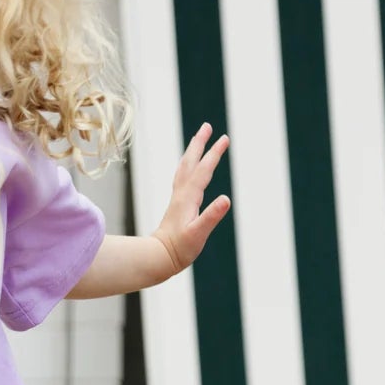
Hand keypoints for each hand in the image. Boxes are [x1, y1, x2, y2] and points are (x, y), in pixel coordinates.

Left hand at [154, 123, 231, 277]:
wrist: (158, 258)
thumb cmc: (179, 249)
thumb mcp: (198, 234)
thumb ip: (211, 216)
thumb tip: (226, 200)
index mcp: (188, 198)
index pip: (204, 170)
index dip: (214, 154)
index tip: (225, 138)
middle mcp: (181, 194)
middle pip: (190, 162)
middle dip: (199, 144)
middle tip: (207, 126)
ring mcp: (177, 198)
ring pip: (184, 168)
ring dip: (192, 152)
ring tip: (198, 139)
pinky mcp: (176, 205)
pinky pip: (182, 179)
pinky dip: (187, 167)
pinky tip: (190, 168)